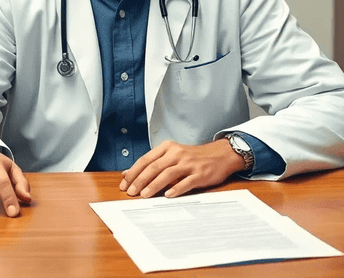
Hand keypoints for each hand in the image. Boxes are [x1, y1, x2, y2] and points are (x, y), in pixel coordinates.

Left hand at [119, 139, 244, 198]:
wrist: (220, 154)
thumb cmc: (192, 157)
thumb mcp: (171, 155)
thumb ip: (151, 163)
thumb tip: (127, 173)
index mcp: (168, 147)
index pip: (146, 159)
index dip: (133, 172)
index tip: (124, 183)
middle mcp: (177, 153)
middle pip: (154, 167)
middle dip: (140, 180)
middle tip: (131, 192)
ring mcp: (189, 164)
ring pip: (167, 174)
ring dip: (154, 185)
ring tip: (144, 195)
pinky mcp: (200, 174)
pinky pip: (186, 182)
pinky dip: (176, 189)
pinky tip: (168, 195)